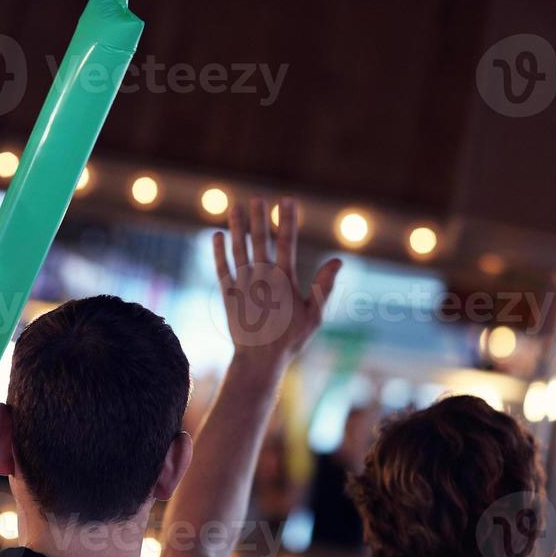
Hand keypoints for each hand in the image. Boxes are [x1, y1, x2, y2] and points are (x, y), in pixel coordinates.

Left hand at [213, 196, 339, 364]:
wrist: (259, 359)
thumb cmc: (290, 338)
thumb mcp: (314, 314)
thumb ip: (324, 285)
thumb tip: (338, 261)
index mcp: (284, 280)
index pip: (287, 242)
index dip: (287, 219)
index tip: (287, 200)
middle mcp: (261, 278)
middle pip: (259, 240)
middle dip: (259, 217)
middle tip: (258, 197)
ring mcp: (243, 285)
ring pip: (238, 249)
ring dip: (236, 227)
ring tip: (235, 206)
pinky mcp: (228, 293)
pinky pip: (222, 267)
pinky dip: (218, 251)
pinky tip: (217, 235)